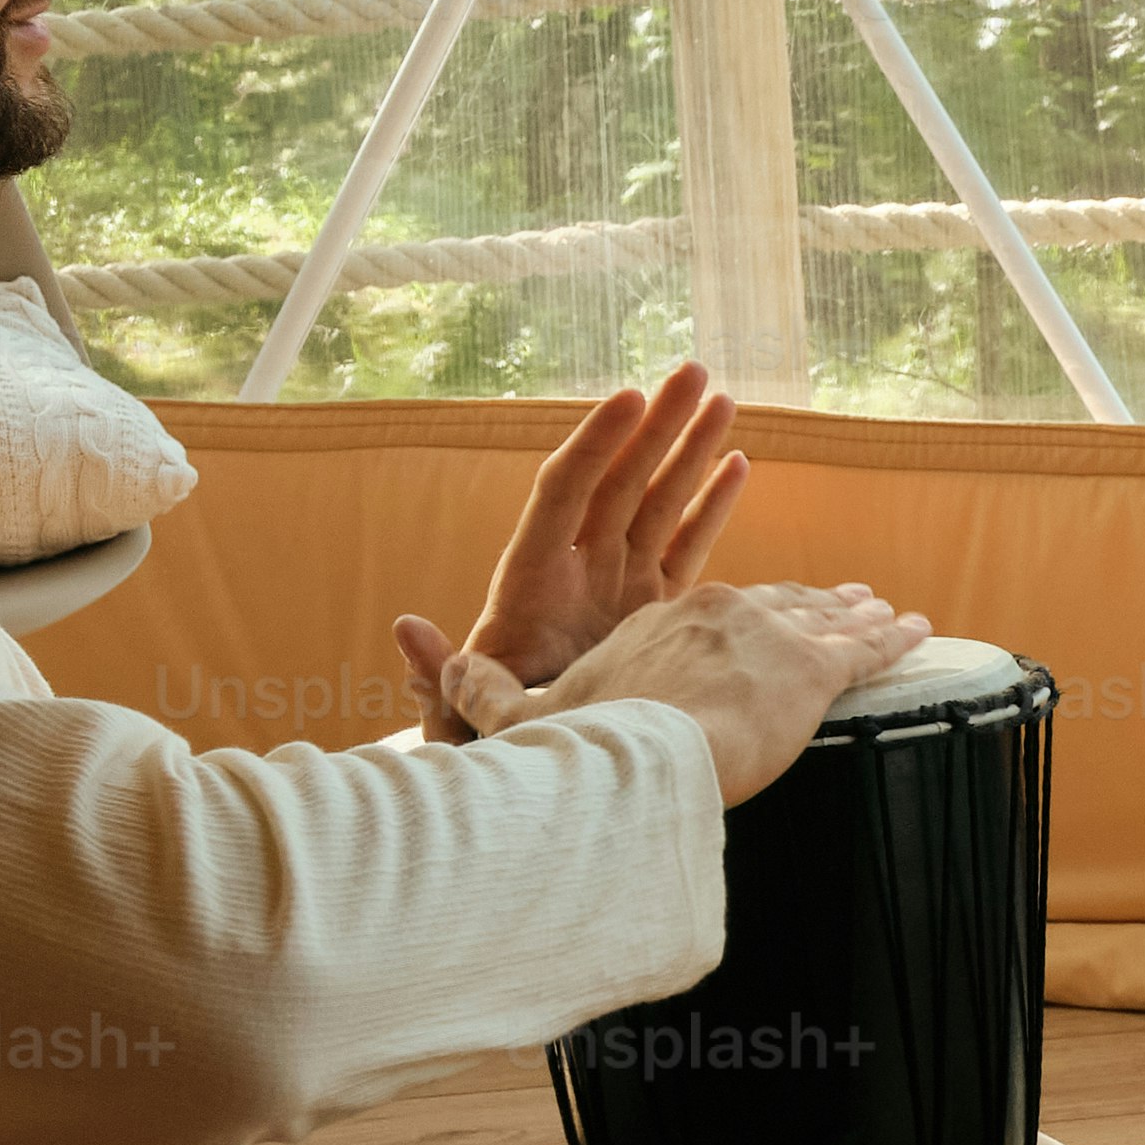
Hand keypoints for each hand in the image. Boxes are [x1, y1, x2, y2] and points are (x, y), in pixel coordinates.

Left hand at [398, 366, 744, 736]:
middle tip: (692, 372)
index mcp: (531, 585)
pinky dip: (710, 505)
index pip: (563, 495)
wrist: (537, 772)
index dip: (594, 445)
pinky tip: (737, 463)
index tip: (629, 398)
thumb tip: (407, 630)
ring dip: (689, 450)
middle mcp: (577, 571)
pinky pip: (684, 546)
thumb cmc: (494, 745)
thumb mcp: (464, 717)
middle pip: (618, 481)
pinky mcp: (653, 609)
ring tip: (721, 397)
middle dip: (656, 426)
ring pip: (657, 503)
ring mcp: (618, 586)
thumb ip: (444, 681)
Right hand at [496, 581, 925, 806]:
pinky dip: (896, 637)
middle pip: (779, 603)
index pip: (714, 609)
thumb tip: (425, 654)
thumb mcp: (517, 715)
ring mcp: (771, 636)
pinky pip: (868, 647)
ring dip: (860, 614)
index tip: (766, 610)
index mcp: (657, 621)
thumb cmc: (580, 746)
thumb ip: (479, 687)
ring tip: (886, 610)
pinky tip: (919, 630)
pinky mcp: (814, 668)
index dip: (745, 610)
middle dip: (814, 601)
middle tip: (849, 599)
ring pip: (829, 618)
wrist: (639, 759)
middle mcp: (720, 613)